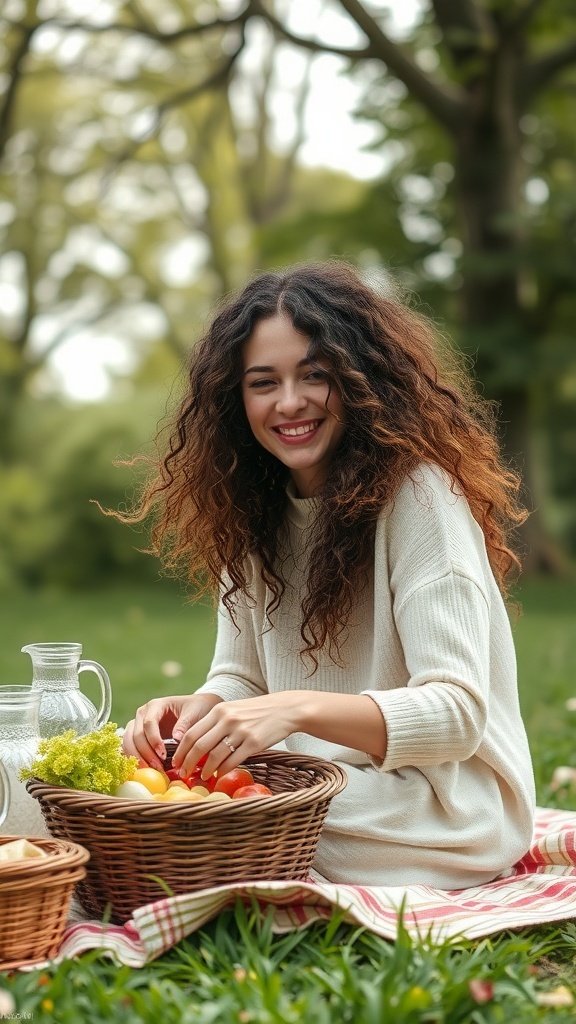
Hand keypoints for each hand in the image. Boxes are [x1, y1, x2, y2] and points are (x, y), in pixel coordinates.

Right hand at [122, 692, 222, 768]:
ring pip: (128, 743)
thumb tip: (176, 739)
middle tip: (158, 767)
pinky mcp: (139, 739)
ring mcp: (138, 726)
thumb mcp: (194, 713)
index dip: (153, 740)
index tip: (163, 754)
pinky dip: (135, 760)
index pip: (148, 723)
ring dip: (137, 758)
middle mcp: (142, 715)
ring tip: (153, 770)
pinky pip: (130, 750)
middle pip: (135, 735)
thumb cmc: (196, 709)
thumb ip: (185, 724)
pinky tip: (146, 770)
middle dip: (145, 753)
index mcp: (155, 705)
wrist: (197, 710)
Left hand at [171, 691, 304, 778]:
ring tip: (202, 777)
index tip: (176, 762)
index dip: (181, 750)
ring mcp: (241, 731)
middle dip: (188, 763)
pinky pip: (233, 761)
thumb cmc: (256, 711)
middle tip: (183, 773)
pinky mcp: (254, 743)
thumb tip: (196, 746)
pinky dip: (223, 771)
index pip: (191, 732)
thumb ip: (216, 724)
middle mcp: (227, 719)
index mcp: (218, 710)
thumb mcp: (233, 710)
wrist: (285, 709)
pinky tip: (220, 774)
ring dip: (205, 770)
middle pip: (199, 745)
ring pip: (215, 756)